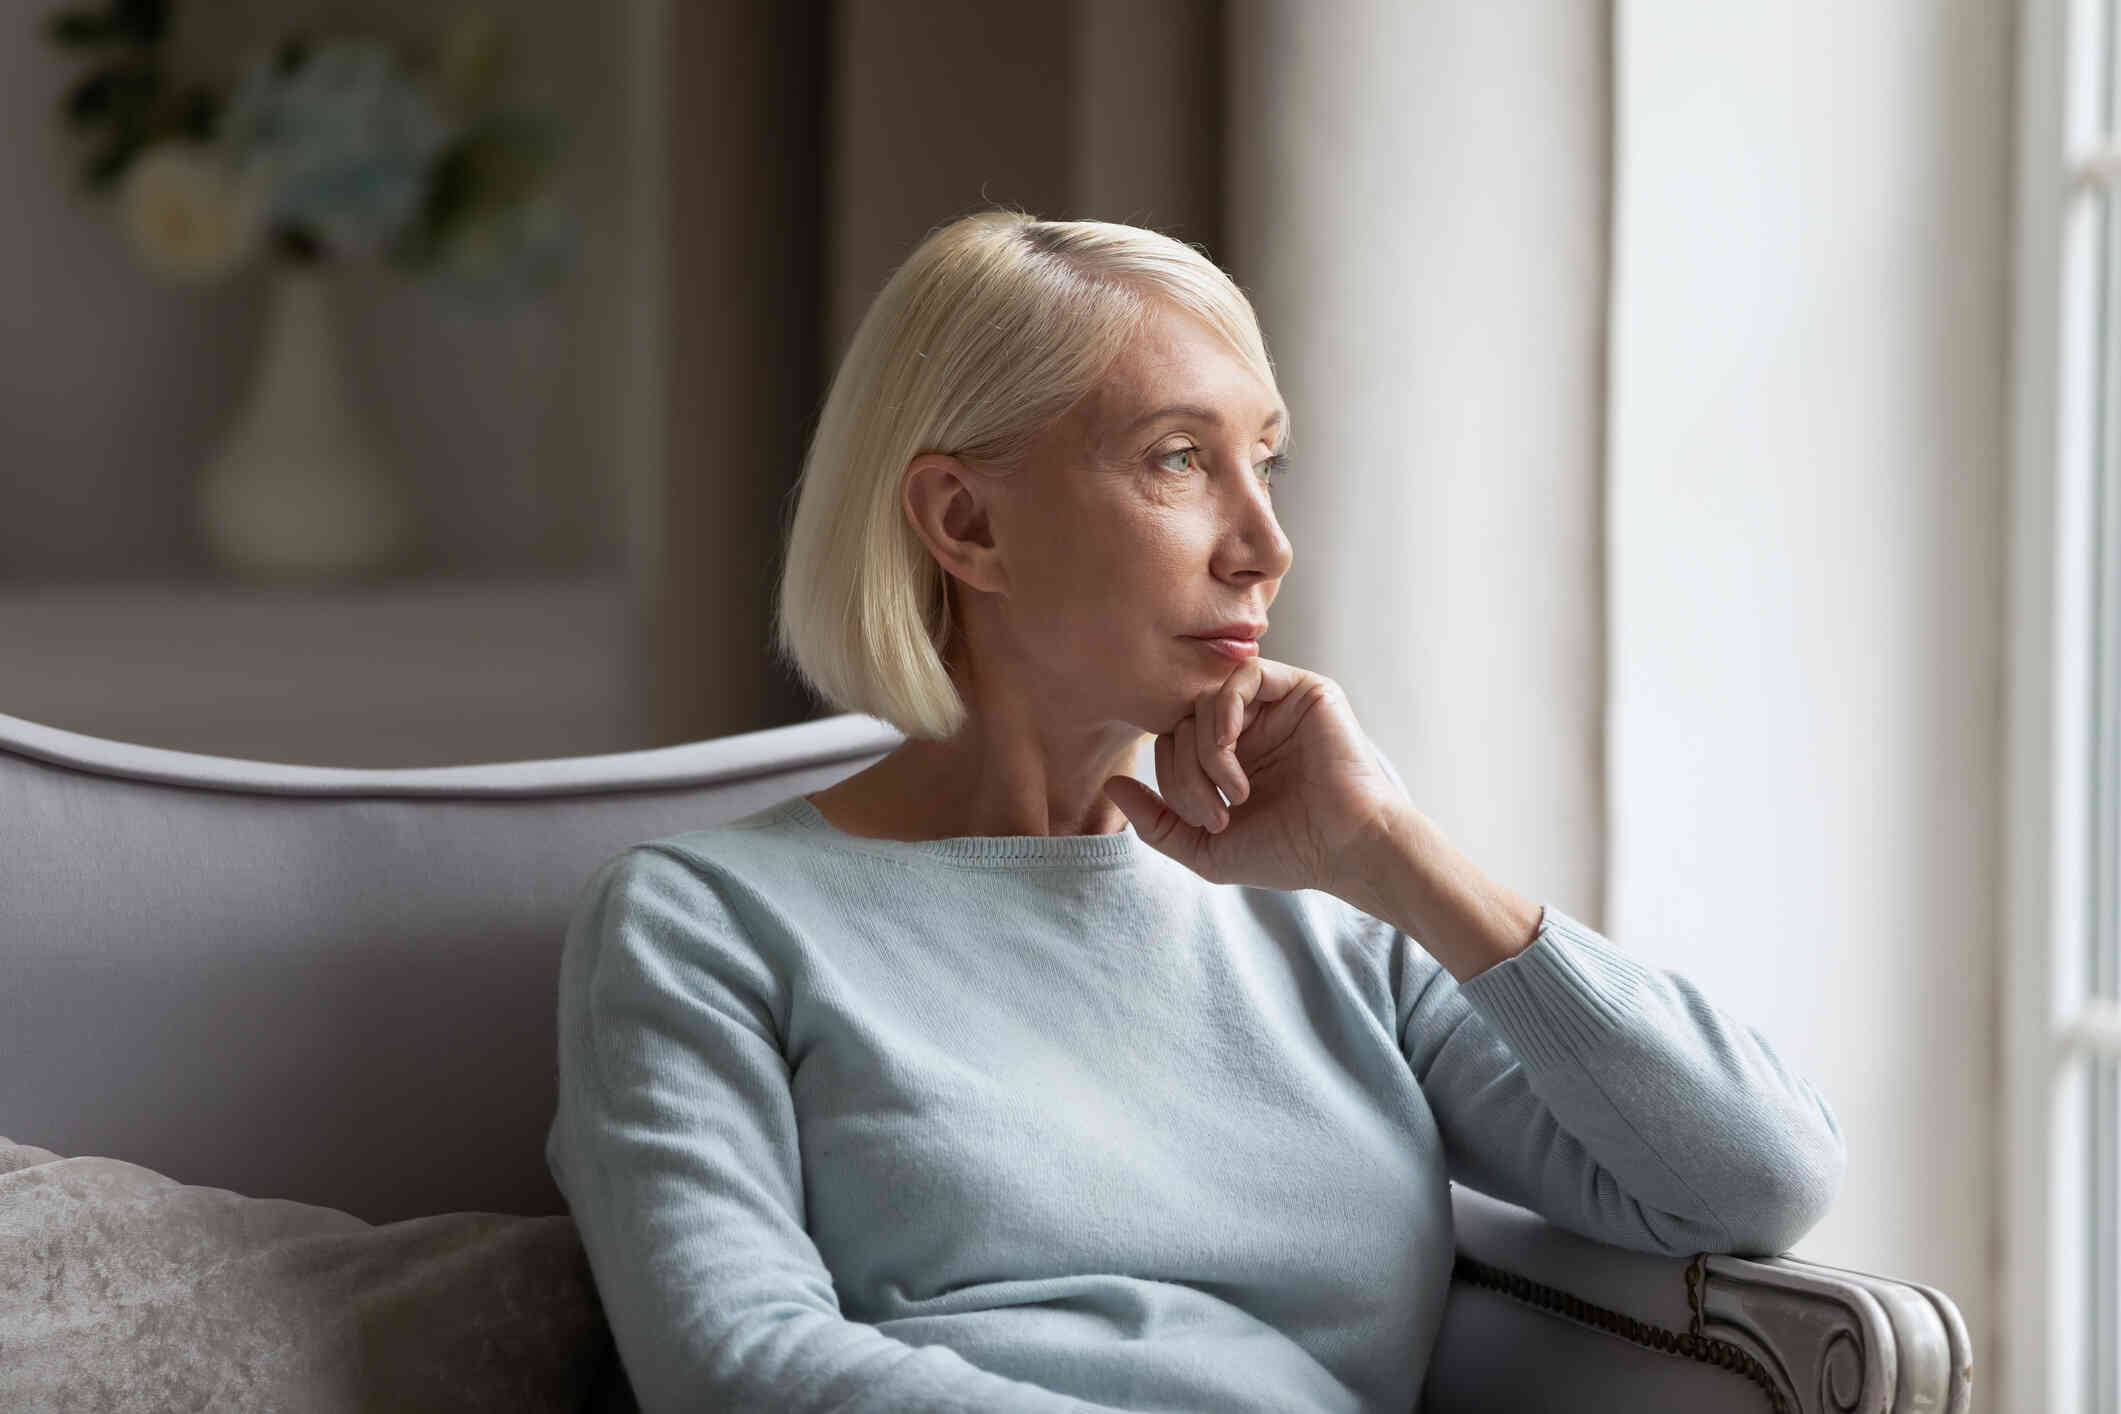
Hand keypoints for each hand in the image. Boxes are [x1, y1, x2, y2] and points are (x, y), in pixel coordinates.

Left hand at [1101, 655, 1409, 893]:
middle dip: (1186, 772)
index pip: (1172, 743)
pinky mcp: (1303, 689)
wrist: (1346, 848)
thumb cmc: (1287, 852)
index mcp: (1230, 757)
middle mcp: (1251, 726)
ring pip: (1205, 699)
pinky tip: (1232, 747)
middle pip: (1182, 721)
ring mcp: (1276, 705)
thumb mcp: (1205, 850)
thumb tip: (1111, 785)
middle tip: (1216, 812)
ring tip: (1234, 791)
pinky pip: (1243, 675)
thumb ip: (1155, 822)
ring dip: (1206, 751)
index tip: (1207, 822)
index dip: (1173, 781)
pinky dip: (1225, 710)